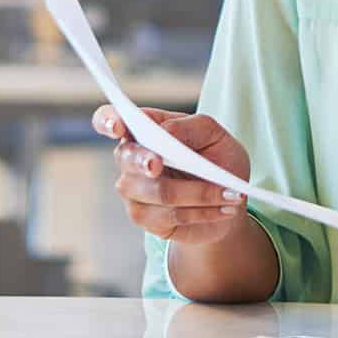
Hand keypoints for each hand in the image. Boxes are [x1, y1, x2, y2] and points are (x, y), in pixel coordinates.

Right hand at [93, 104, 251, 245]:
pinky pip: (171, 215)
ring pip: (159, 192)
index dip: (108, 121)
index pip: (109, 120)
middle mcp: (131, 159)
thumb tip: (165, 131)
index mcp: (144, 130)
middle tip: (158, 164)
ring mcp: (134, 190)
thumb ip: (191, 127)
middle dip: (145, 160)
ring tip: (229, 194)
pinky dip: (204, 211)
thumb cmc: (218, 159)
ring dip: (199, 193)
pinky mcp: (145, 218)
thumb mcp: (215, 135)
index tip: (117, 126)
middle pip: (128, 158)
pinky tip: (224, 208)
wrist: (229, 199)